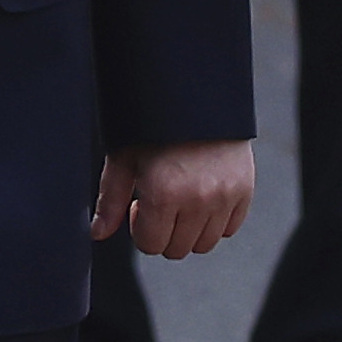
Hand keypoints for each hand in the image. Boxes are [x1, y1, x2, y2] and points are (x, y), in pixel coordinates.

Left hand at [90, 139, 254, 258]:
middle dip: (163, 231)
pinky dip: (215, 220)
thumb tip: (97, 234)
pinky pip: (229, 228)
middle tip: (160, 200)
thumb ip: (110, 200)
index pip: (150, 245)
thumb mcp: (124, 157)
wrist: (196, 92)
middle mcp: (197, 200)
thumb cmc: (152, 123)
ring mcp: (224, 197)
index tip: (139, 204)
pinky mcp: (244, 190)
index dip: (139, 228)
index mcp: (163, 194)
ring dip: (189, 230)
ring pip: (204, 244)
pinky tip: (203, 195)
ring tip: (181, 198)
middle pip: (177, 249)